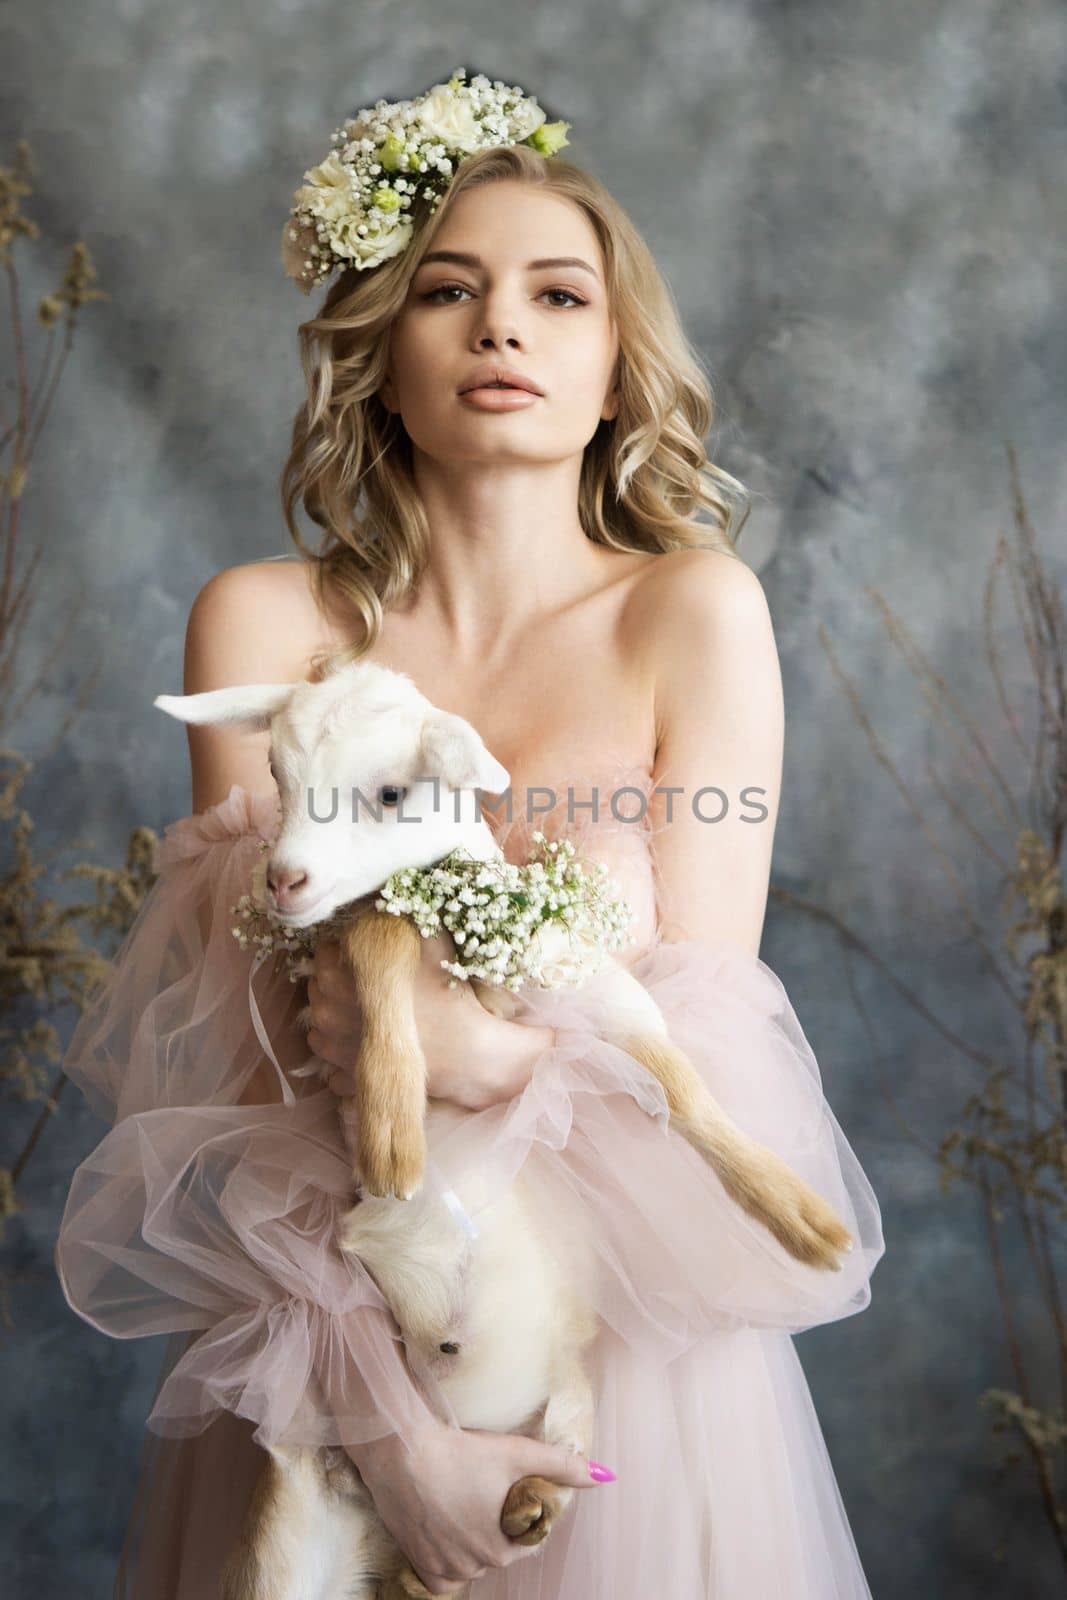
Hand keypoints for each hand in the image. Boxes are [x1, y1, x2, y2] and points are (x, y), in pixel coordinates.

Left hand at [306, 934, 550, 1109]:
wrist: (463, 1051)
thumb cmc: (445, 993)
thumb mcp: (430, 940)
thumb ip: (406, 915)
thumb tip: (396, 896)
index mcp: (337, 974)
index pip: (324, 950)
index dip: (347, 947)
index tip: (367, 952)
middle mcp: (325, 1011)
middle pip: (318, 985)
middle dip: (339, 979)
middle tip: (369, 979)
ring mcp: (332, 1046)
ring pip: (320, 1023)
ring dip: (337, 1014)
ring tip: (368, 1011)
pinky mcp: (345, 1076)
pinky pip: (330, 1061)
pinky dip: (346, 1050)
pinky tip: (370, 1041)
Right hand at [351, 1421, 610, 1593]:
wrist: (402, 1453)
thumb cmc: (462, 1452)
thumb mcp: (517, 1452)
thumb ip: (562, 1466)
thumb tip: (605, 1475)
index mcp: (502, 1550)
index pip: (526, 1539)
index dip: (521, 1513)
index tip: (507, 1488)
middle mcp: (474, 1567)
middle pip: (498, 1550)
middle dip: (496, 1525)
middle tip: (484, 1489)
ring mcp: (445, 1568)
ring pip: (471, 1562)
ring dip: (473, 1541)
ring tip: (464, 1502)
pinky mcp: (420, 1563)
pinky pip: (443, 1576)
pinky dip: (449, 1559)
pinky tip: (448, 1531)